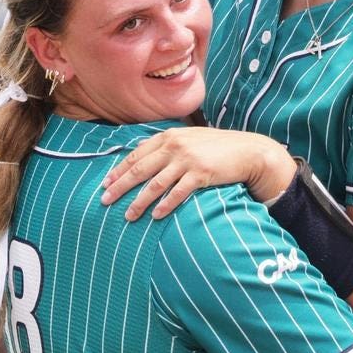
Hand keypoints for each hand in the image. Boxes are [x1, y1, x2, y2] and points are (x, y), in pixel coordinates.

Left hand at [100, 127, 295, 220]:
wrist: (248, 150)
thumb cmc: (217, 147)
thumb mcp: (190, 138)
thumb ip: (168, 144)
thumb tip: (144, 156)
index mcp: (169, 136)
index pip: (136, 155)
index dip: (119, 170)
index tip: (106, 183)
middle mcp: (175, 145)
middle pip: (140, 169)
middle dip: (120, 186)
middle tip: (105, 201)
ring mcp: (188, 159)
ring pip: (155, 184)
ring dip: (139, 202)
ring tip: (128, 216)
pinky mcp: (201, 173)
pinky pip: (178, 192)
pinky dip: (165, 205)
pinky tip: (155, 216)